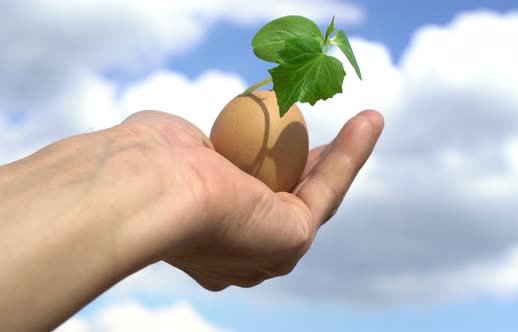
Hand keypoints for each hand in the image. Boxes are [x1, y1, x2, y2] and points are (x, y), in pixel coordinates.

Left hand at [121, 109, 383, 290]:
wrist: (148, 185)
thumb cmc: (149, 160)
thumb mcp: (176, 145)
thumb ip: (198, 150)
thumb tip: (207, 145)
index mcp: (205, 235)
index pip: (250, 199)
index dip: (273, 167)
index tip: (282, 137)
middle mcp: (237, 253)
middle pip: (290, 200)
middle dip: (314, 167)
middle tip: (327, 137)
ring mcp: (265, 253)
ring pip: (316, 195)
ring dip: (344, 156)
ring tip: (367, 120)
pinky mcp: (290, 242)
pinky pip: (327, 189)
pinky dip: (351, 154)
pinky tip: (369, 121)